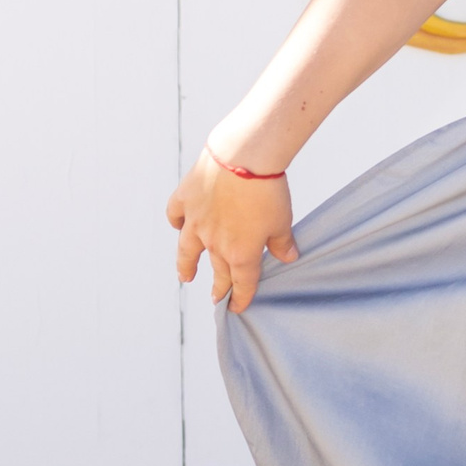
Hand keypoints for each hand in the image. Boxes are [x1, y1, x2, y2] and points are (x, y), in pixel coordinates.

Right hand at [168, 149, 298, 313]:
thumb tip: (289, 257)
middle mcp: (214, 242)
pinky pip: (176, 215)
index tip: (237, 307)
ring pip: (187, 250)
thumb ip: (282, 243)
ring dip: (186, 265)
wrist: (243, 158)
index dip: (241, 297)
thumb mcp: (283, 221)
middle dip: (218, 287)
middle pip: (217, 270)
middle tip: (216, 298)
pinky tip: (178, 225)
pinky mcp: (185, 199)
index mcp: (241, 252)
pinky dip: (177, 221)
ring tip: (185, 276)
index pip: (242, 282)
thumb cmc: (268, 191)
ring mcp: (196, 222)